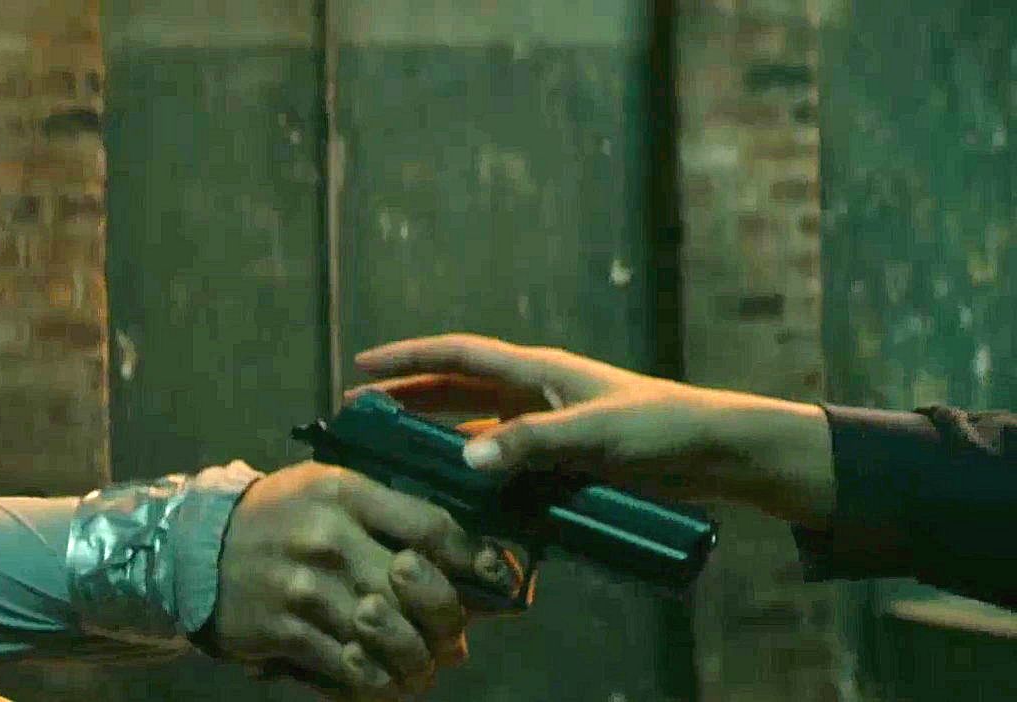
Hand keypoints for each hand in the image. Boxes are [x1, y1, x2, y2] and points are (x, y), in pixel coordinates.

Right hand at [211, 461, 517, 699]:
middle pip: (419, 588)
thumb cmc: (280, 516)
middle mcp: (328, 537)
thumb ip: (392, 516)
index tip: (496, 577)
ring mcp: (305, 587)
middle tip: (454, 638)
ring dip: (416, 662)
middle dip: (449, 621)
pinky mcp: (284, 630)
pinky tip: (382, 680)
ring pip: (389, 636)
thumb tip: (469, 560)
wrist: (196, 548)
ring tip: (422, 668)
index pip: (431, 526)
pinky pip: (348, 668)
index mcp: (346, 494)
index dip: (476, 558)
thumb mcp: (330, 491)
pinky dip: (375, 682)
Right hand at [348, 332, 835, 527]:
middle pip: (455, 388)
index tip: (362, 366)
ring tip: (393, 457)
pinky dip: (474, 473)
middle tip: (360, 415)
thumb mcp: (596, 435)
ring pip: (475, 427)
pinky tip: (454, 494)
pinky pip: (503, 462)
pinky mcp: (562, 459)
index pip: (457, 355)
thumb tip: (466, 459)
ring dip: (435, 437)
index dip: (407, 358)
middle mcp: (535, 393)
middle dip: (407, 398)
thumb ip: (531, 445)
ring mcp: (547, 427)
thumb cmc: (664, 429)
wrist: (718, 452)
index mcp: (538, 372)